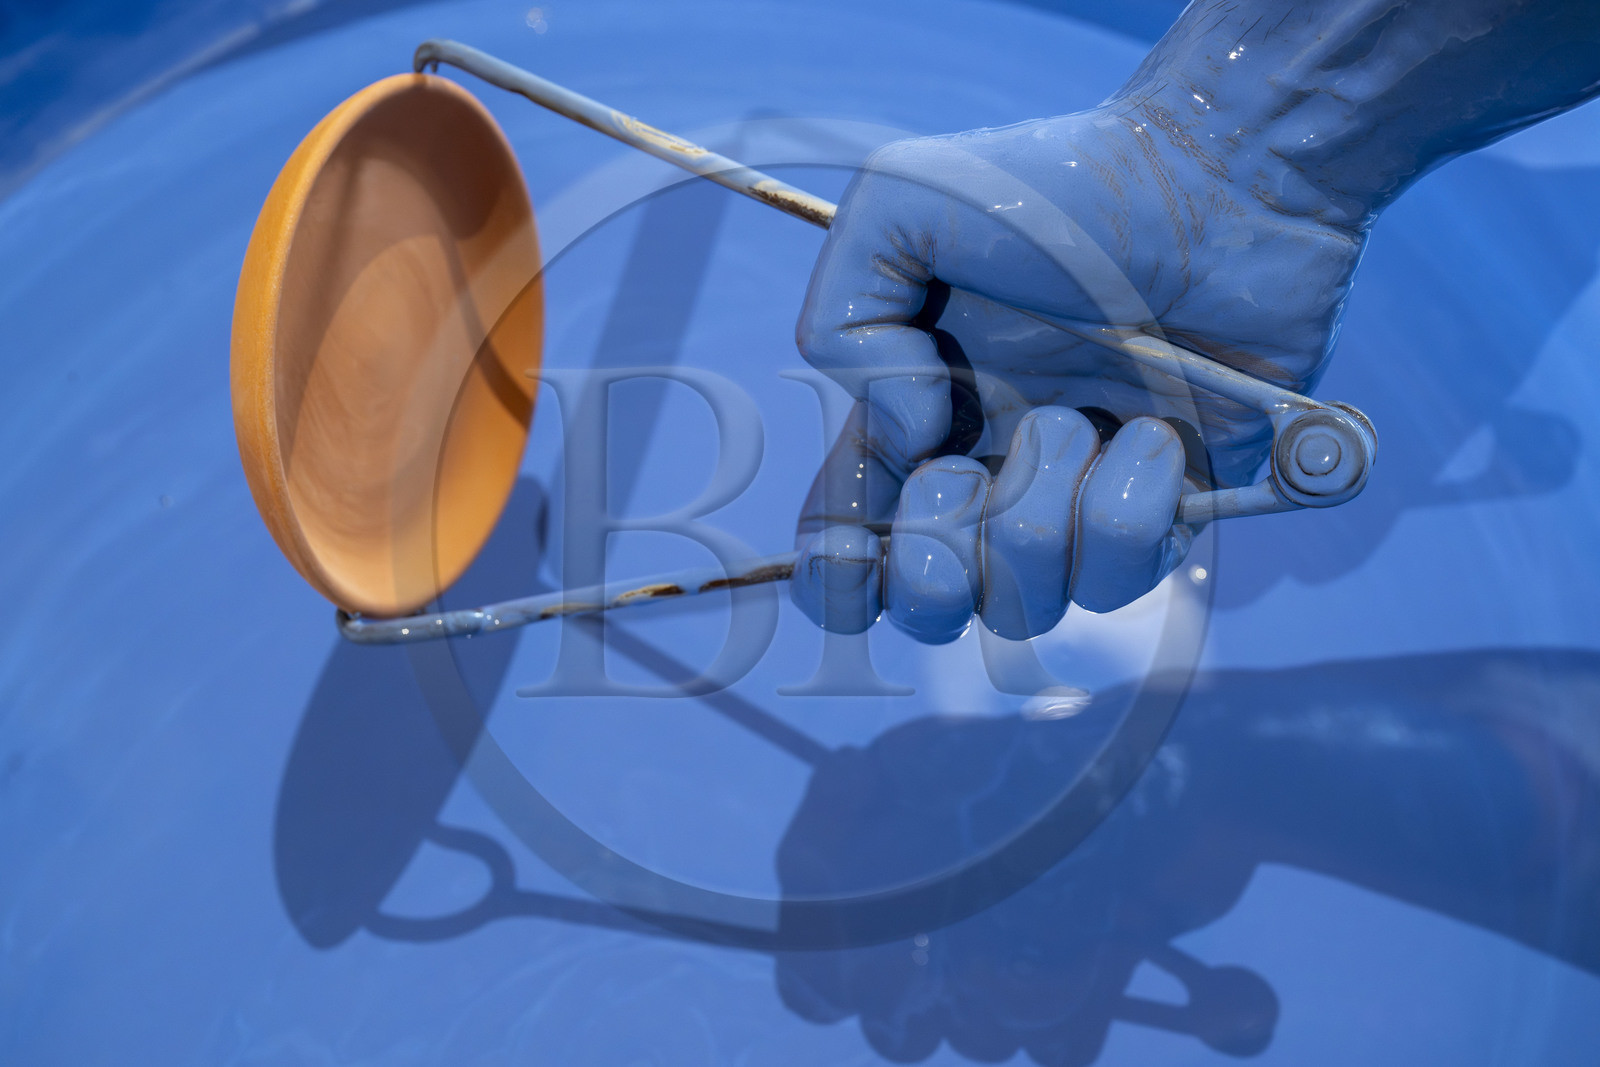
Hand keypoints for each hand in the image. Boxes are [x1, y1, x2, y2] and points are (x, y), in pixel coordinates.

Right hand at [790, 103, 1364, 641]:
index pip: (848, 547)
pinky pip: (1127, 576)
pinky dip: (1133, 504)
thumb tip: (908, 440)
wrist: (1221, 179)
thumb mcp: (901, 203)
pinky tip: (1154, 430)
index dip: (841, 580)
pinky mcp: (1171, 511)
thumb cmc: (1061, 183)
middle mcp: (993, 474)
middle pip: (933, 608)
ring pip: (1029, 604)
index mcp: (914, 417)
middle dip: (937, 563)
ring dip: (1041, 514)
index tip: (859, 550)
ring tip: (1078, 416)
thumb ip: (842, 322)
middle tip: (963, 471)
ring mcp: (1081, 500)